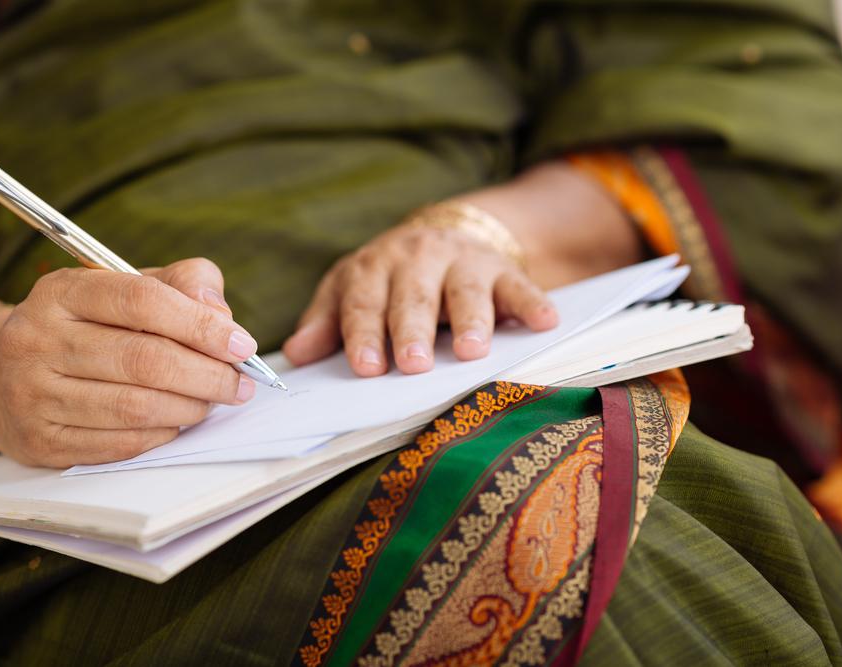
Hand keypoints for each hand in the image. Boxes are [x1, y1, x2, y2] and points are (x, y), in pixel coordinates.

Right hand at [0, 259, 257, 466]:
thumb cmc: (82, 326)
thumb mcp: (122, 287)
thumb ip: (180, 285)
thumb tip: (221, 315)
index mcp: (61, 291)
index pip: (143, 300)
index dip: (201, 324)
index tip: (241, 343)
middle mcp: (37, 339)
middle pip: (144, 360)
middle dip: (207, 375)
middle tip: (240, 383)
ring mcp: (33, 394)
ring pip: (135, 407)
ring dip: (190, 408)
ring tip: (213, 401)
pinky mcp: (40, 440)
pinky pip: (119, 444)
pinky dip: (162, 436)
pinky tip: (177, 423)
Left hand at [281, 221, 558, 376]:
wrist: (440, 235)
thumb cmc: (388, 279)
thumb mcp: (351, 291)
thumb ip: (326, 322)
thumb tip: (295, 354)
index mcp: (374, 267)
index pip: (365, 304)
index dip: (364, 335)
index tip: (366, 367)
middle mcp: (418, 259)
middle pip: (414, 299)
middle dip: (412, 331)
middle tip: (412, 364)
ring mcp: (463, 262)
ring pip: (467, 292)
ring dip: (471, 320)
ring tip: (471, 350)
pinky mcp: (503, 269)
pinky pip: (521, 286)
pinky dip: (533, 302)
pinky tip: (546, 321)